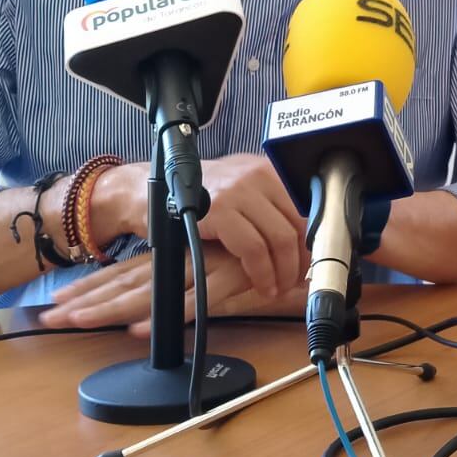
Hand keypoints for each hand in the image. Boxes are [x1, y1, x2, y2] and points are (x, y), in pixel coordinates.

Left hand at [39, 242, 255, 335]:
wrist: (302, 239)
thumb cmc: (259, 255)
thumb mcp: (216, 269)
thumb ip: (191, 283)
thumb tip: (156, 309)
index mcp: (177, 255)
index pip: (126, 272)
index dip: (93, 287)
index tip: (59, 301)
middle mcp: (184, 259)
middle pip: (127, 282)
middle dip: (88, 300)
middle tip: (52, 315)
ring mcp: (203, 267)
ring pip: (150, 291)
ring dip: (112, 308)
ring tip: (78, 320)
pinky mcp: (227, 277)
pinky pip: (191, 302)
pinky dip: (164, 317)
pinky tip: (138, 330)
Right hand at [94, 153, 305, 300]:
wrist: (143, 190)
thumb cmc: (190, 196)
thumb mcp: (236, 189)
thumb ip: (266, 206)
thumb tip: (301, 238)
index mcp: (266, 169)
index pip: (306, 206)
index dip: (312, 240)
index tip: (310, 262)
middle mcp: (257, 175)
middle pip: (299, 223)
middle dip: (301, 260)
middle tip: (296, 281)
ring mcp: (239, 191)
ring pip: (282, 238)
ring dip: (283, 271)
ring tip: (277, 287)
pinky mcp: (220, 211)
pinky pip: (254, 249)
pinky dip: (262, 273)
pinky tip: (261, 284)